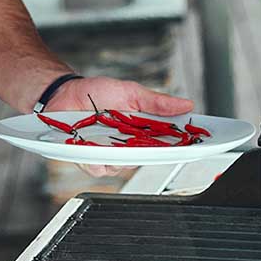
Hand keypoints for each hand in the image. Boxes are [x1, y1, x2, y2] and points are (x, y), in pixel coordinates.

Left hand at [47, 76, 194, 177]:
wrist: (64, 93)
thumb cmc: (96, 93)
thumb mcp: (130, 92)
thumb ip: (156, 102)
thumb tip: (186, 104)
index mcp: (141, 131)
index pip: (167, 143)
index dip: (182, 146)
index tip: (196, 144)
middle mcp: (127, 146)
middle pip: (147, 159)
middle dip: (152, 153)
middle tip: (152, 142)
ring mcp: (108, 154)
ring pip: (122, 166)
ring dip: (120, 155)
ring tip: (114, 140)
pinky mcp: (88, 159)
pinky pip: (98, 168)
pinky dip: (97, 160)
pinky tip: (94, 149)